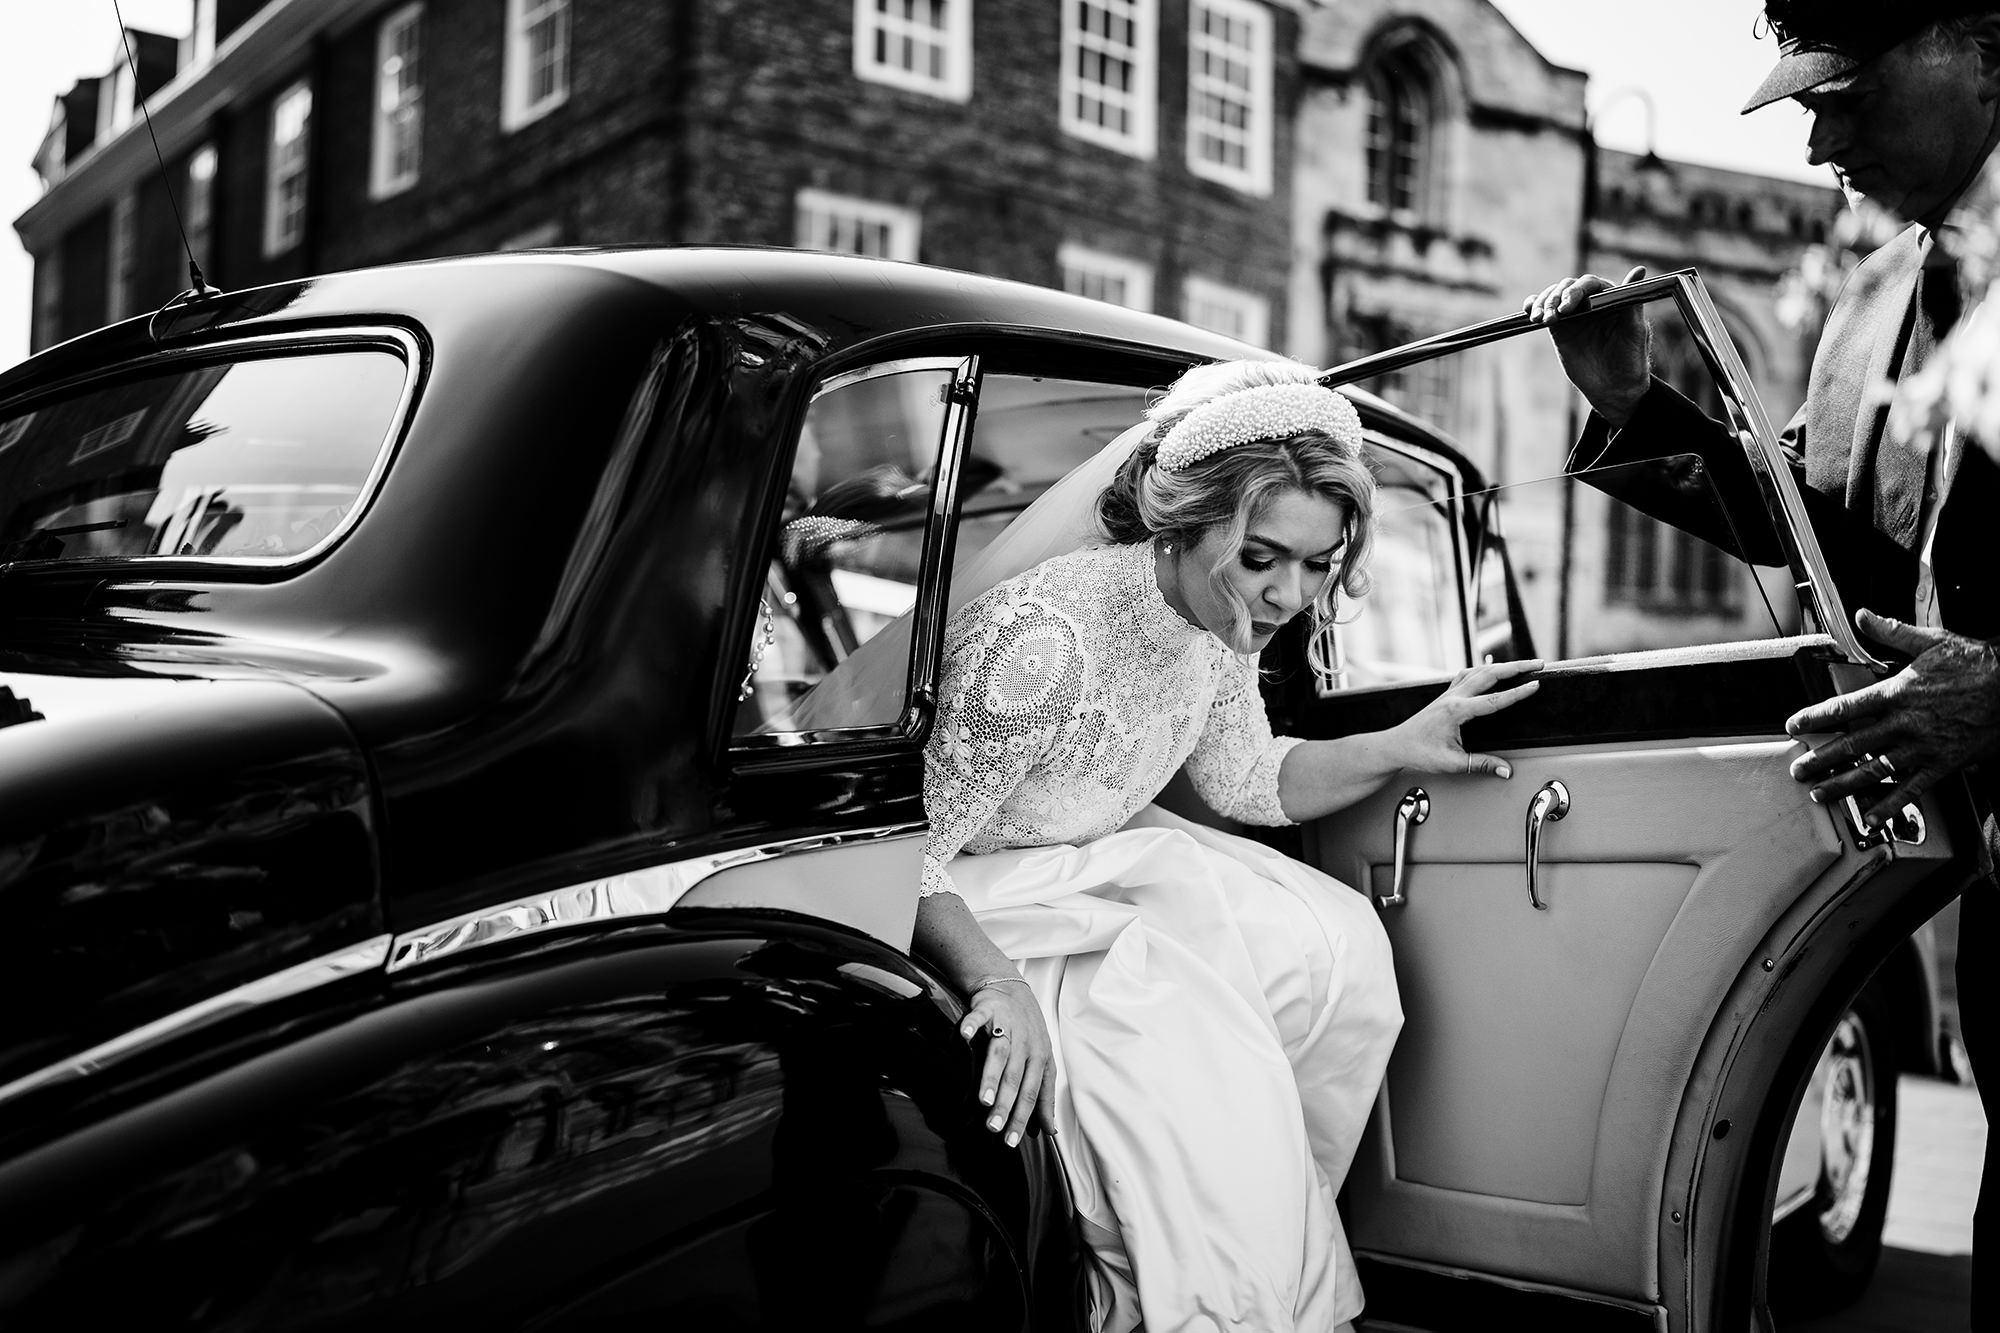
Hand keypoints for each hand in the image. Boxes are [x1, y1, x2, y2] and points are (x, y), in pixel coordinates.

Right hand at [958, 975, 1056, 1146]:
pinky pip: (978, 1017)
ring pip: (999, 1052)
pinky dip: (971, 1025)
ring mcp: (1006, 1025)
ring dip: (991, 1075)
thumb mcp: (1043, 1061)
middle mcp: (1025, 1043)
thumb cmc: (1028, 1031)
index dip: (1021, 1117)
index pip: (1031, 1093)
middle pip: (1015, 1077)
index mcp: (1039, 1058)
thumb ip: (1044, 1095)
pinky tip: (964, 1036)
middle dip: (1005, 1104)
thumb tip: (1049, 1130)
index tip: (1010, 1141)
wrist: (1012, 989)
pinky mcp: (987, 1008)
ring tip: (983, 1099)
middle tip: (994, 1128)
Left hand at [1390, 658, 1543, 777]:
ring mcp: (1448, 694)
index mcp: (1456, 711)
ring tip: (1522, 664)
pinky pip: (1467, 675)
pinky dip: (1483, 669)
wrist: (1396, 746)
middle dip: (1516, 666)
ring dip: (1502, 665)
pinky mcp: (1445, 696)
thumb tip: (1506, 770)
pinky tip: (1490, 669)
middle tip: (1538, 664)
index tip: (1535, 683)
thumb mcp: (1452, 763)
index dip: (1518, 692)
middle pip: (1490, 674)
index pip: (1494, 699)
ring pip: (1479, 671)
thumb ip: (1482, 765)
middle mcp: (1453, 697)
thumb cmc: (1419, 753)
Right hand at [1522, 265, 1651, 425]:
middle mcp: (1589, 301)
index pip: (1589, 284)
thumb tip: (1639, 270)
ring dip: (1543, 303)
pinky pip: (1543, 310)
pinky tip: (1530, 310)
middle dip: (1555, 298)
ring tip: (1539, 319)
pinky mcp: (1559, 328)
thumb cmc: (1631, 358)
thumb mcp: (1635, 330)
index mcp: (1609, 297)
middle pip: (1567, 287)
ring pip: (1552, 297)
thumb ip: (1632, 302)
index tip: (1567, 308)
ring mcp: (1573, 314)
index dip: (1575, 291)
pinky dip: (1534, 305)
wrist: (1614, 387)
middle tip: (1552, 317)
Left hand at [1786, 609, 1999, 826]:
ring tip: (1820, 794)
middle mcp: (1905, 722)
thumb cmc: (1977, 665)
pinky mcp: (1943, 764)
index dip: (1815, 717)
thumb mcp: (1932, 641)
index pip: (1845, 707)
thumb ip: (1892, 632)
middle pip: (1853, 744)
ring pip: (1874, 771)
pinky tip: (1870, 818)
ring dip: (1843, 785)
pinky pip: (1911, 789)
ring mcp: (1923, 746)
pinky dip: (1889, 806)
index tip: (1794, 725)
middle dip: (1820, 759)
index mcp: (1897, 692)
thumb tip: (1863, 616)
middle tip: (1797, 770)